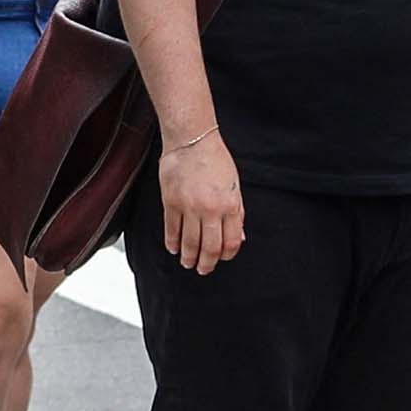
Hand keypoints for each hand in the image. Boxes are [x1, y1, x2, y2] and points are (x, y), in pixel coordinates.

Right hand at [159, 129, 243, 274]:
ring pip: (189, 243)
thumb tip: (239, 237)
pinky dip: (172, 243)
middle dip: (207, 264)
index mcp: (230, 205)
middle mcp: (210, 209)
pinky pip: (171, 230)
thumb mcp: (235, 186)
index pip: (231, 242)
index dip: (227, 255)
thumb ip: (237, 213)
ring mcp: (189, 207)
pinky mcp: (171, 202)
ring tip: (187, 263)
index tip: (222, 258)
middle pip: (210, 248)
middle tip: (203, 269)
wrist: (192, 140)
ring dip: (188, 257)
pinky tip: (173, 248)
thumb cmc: (216, 160)